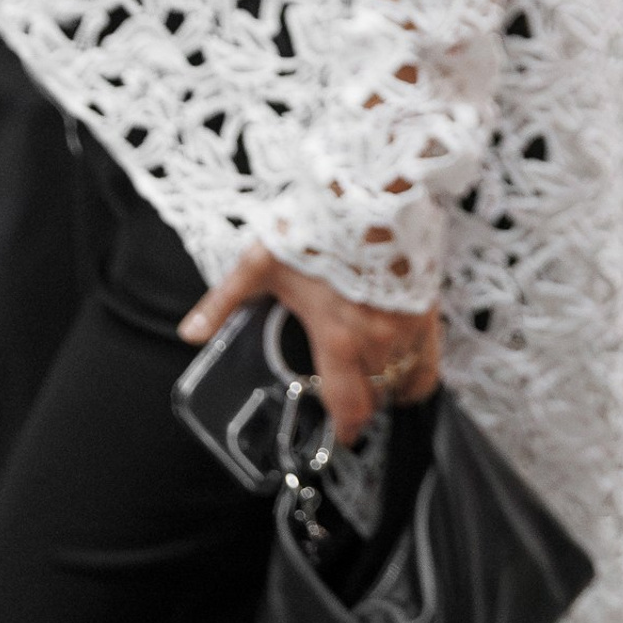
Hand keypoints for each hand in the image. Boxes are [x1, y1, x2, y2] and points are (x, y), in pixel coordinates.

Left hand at [180, 245, 442, 445]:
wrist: (375, 187)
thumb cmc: (321, 224)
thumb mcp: (264, 261)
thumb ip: (226, 301)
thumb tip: (190, 333)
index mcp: (339, 339)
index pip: (351, 407)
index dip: (346, 430)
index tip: (339, 435)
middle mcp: (379, 340)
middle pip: (379, 397)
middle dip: (364, 404)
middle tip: (348, 399)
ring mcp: (409, 324)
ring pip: (406, 379)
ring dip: (391, 387)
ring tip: (375, 381)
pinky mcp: (428, 304)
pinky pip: (431, 356)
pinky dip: (418, 367)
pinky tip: (405, 358)